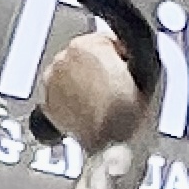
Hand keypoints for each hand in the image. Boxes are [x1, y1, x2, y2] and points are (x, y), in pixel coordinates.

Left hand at [35, 27, 150, 151]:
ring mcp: (51, 81)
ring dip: (81, 84)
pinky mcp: (46, 103)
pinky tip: (86, 111)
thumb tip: (126, 58)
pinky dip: (70, 101)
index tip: (124, 69)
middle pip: (84, 58)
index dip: (119, 56)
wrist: (108, 147)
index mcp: (87, 45)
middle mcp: (63, 59)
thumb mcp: (142, 78)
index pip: (105, 41)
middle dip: (96, 70)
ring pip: (69, 76)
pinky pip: (60, 95)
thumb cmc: (124, 116)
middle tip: (111, 90)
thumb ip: (130, 59)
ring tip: (98, 103)